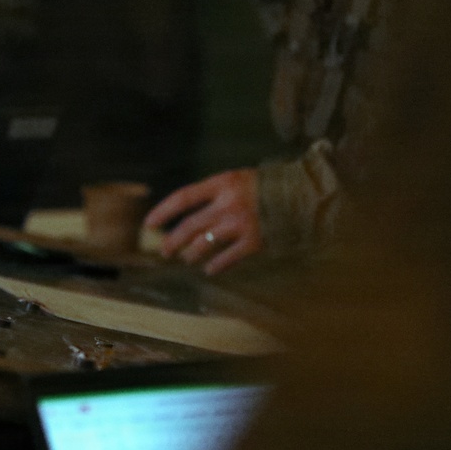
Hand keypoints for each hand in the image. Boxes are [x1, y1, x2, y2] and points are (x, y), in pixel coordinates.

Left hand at [143, 168, 262, 274]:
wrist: (301, 195)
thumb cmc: (266, 186)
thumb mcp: (238, 179)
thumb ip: (215, 194)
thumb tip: (190, 213)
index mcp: (222, 184)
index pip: (184, 197)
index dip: (164, 211)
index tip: (149, 224)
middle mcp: (228, 204)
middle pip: (191, 225)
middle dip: (173, 240)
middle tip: (164, 250)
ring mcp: (241, 224)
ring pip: (205, 243)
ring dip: (192, 253)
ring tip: (186, 258)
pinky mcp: (254, 241)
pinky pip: (228, 257)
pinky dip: (216, 265)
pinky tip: (209, 270)